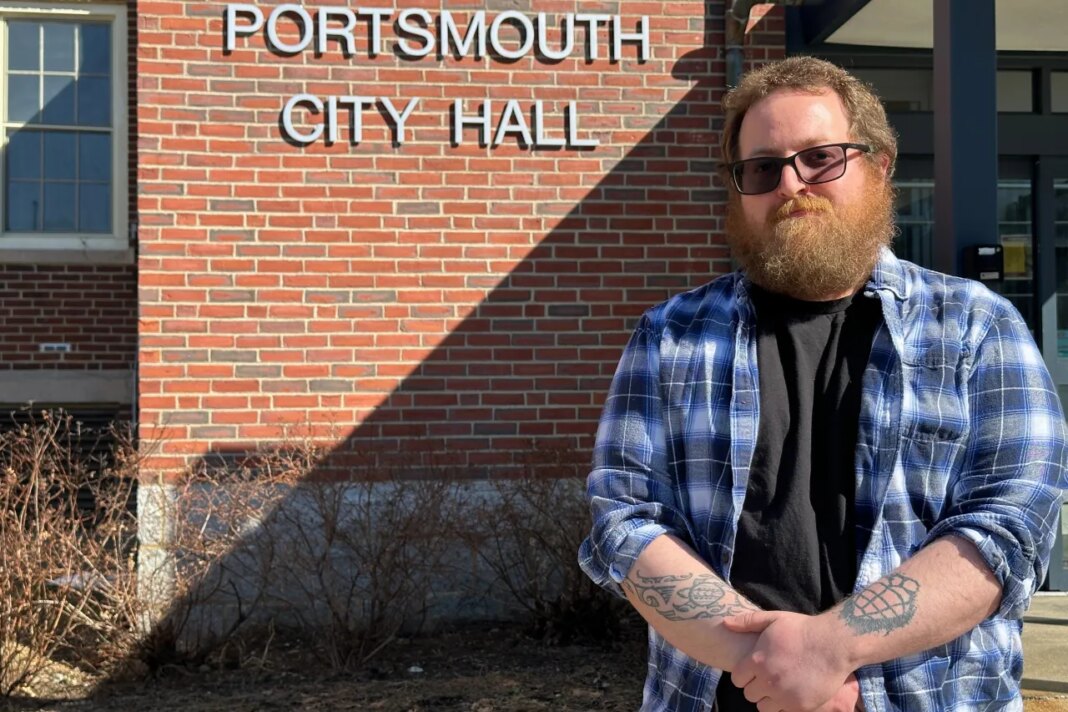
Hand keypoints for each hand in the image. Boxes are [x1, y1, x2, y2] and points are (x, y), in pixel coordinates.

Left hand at [723, 610, 853, 711]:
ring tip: (778, 687)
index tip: (753, 670)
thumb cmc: (803, 629)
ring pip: (763, 707)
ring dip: (768, 699)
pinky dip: (783, 706)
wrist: (834, 644)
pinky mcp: (800, 706)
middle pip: (749, 694)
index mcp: (757, 661)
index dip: (744, 675)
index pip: (737, 679)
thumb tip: (725, 623)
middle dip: (755, 686)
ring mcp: (784, 695)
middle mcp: (768, 680)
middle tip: (767, 678)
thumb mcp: (773, 619)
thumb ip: (747, 622)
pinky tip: (790, 693)